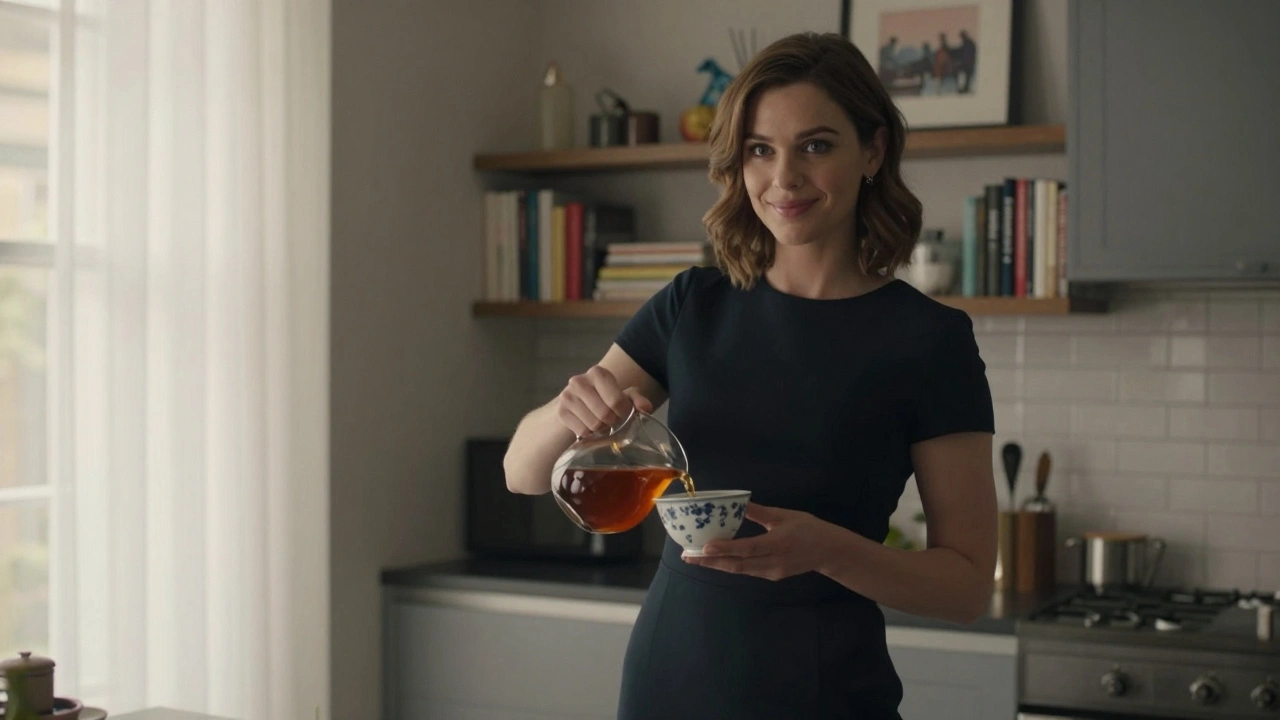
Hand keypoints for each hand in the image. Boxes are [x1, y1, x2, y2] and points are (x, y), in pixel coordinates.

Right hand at [555, 365, 652, 437]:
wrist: (580, 402)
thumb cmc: (607, 398)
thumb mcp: (625, 396)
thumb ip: (637, 400)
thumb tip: (646, 408)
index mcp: (598, 373)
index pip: (616, 401)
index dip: (624, 413)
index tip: (624, 414)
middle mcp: (579, 381)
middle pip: (604, 414)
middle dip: (612, 422)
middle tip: (612, 421)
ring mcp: (567, 396)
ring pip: (593, 425)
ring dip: (601, 429)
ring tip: (601, 422)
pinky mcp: (561, 412)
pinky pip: (581, 432)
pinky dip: (589, 433)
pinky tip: (589, 425)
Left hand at [683, 503, 846, 580]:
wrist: (830, 551)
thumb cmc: (808, 529)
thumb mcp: (785, 516)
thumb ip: (760, 513)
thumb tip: (738, 502)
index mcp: (778, 543)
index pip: (746, 549)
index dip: (724, 549)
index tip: (704, 548)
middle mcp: (773, 562)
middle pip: (737, 565)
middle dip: (711, 562)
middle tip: (688, 557)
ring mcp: (772, 572)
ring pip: (740, 570)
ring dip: (717, 565)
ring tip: (696, 558)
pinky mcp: (772, 576)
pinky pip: (747, 571)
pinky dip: (730, 565)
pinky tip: (717, 559)